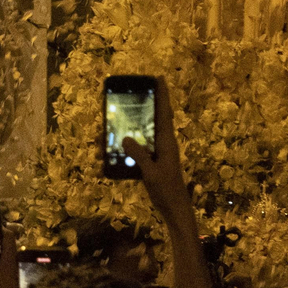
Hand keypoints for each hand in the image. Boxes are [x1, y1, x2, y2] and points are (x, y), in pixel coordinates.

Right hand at [122, 80, 191, 230]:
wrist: (175, 209)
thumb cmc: (165, 191)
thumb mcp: (151, 173)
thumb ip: (139, 155)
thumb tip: (125, 137)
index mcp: (167, 142)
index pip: (165, 113)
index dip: (163, 95)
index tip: (159, 78)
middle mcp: (164, 144)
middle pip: (154, 119)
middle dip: (144, 107)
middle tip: (130, 95)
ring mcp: (160, 153)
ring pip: (144, 134)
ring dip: (131, 128)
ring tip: (113, 126)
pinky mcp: (154, 162)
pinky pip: (140, 149)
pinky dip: (129, 146)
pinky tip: (115, 149)